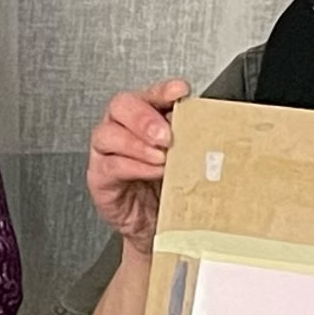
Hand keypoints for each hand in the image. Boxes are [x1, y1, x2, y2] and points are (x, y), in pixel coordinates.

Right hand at [86, 79, 192, 249]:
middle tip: (166, 135)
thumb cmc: (171, 188)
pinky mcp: (100, 176)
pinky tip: (152, 171)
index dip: (163, 90)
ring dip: (138, 144)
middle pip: (121, 105)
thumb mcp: (188, 159)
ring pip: (108, 134)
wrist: (157, 224)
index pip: (150, 93)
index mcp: (147, 116)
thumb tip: (213, 131)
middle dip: (145, 118)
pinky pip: (110, 165)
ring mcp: (107, 151)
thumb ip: (192, 141)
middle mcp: (123, 128)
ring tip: (162, 157)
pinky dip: (133, 166)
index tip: (180, 91)